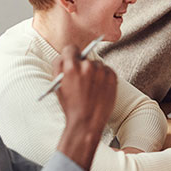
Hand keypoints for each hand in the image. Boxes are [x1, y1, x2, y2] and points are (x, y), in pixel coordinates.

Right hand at [54, 45, 117, 170]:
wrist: (87, 121)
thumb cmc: (70, 105)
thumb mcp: (58, 86)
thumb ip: (58, 67)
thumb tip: (63, 56)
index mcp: (71, 67)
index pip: (71, 48)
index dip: (70, 54)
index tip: (72, 59)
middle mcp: (87, 66)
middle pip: (85, 57)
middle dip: (83, 66)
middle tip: (82, 79)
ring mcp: (102, 71)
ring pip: (97, 64)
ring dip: (94, 72)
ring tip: (91, 87)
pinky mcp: (113, 76)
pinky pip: (107, 70)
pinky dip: (104, 77)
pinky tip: (99, 89)